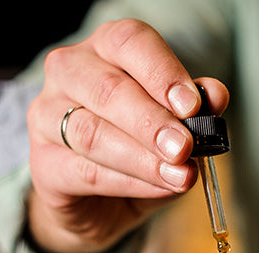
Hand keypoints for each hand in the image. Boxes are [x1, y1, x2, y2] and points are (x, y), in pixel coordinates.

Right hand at [26, 19, 228, 252]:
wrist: (98, 205)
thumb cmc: (137, 150)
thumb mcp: (173, 129)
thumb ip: (193, 110)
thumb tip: (215, 95)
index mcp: (105, 50)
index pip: (129, 41)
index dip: (162, 71)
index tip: (192, 105)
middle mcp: (69, 73)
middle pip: (108, 89)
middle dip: (152, 121)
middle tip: (185, 147)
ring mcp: (47, 117)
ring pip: (93, 133)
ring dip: (142, 158)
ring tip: (179, 174)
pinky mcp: (43, 165)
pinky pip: (85, 172)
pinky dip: (127, 182)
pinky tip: (158, 187)